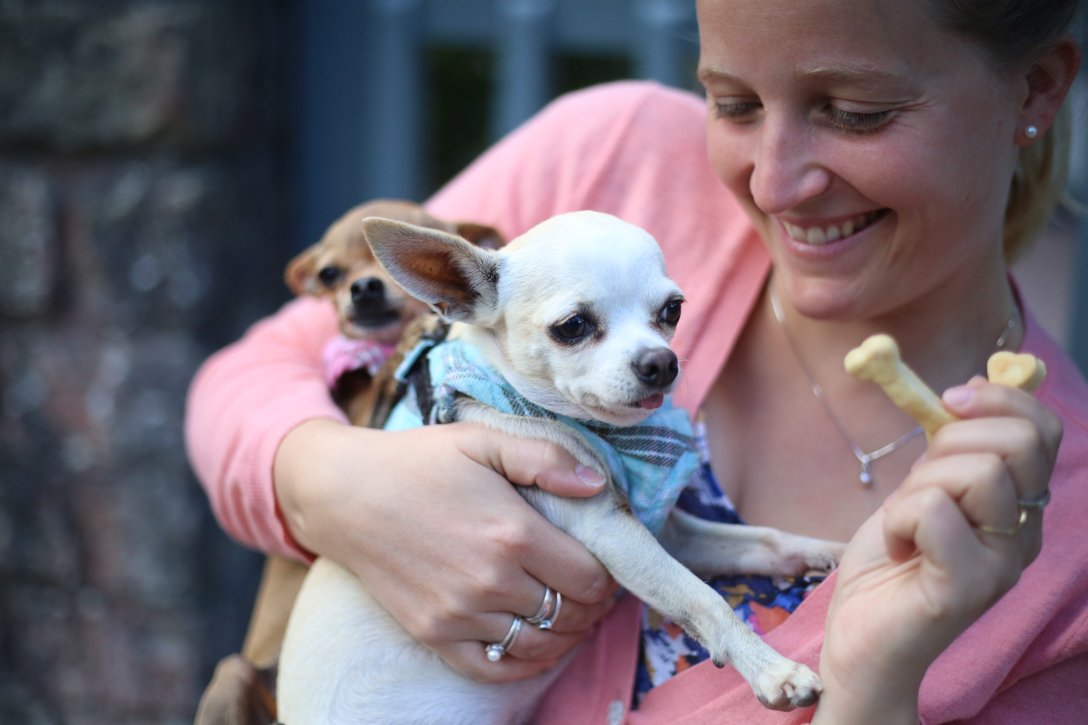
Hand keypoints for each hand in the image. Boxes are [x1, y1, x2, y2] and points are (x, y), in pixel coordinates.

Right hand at [274, 418, 616, 682]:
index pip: (591, 578)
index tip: (606, 565)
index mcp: (513, 533)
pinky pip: (494, 667)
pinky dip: (524, 662)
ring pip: (540, 645)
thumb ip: (546, 458)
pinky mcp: (434, 635)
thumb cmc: (416, 462)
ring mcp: (460, 614)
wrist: (343, 494)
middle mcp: (491, 582)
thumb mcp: (482, 440)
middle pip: (571, 615)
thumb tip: (599, 486)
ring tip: (572, 615)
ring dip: (567, 634)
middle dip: (593, 605)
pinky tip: (536, 644)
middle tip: (593, 589)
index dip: (609, 576)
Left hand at [815, 378, 1061, 723]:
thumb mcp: (921, 489)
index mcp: (1018, 506)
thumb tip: (968, 389)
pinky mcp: (968, 587)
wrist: (860, 637)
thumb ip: (949, 452)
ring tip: (904, 524)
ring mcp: (1002, 564)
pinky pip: (934, 510)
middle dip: (950, 442)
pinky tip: (895, 548)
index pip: (1042, 429)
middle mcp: (1024, 535)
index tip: (949, 400)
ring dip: (918, 485)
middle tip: (918, 484)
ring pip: (976, 472)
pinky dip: (898, 518)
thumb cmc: (889, 563)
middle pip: (1016, 443)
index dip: (1000, 399)